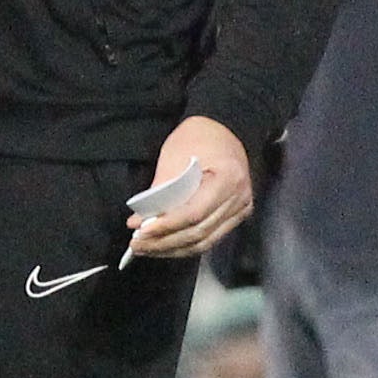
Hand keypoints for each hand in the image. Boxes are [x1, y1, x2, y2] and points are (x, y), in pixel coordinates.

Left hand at [126, 114, 251, 261]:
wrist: (224, 128)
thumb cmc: (200, 137)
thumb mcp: (174, 156)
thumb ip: (160, 191)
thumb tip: (141, 221)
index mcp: (228, 179)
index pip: (194, 213)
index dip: (166, 226)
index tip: (141, 231)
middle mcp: (239, 199)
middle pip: (199, 233)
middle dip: (164, 242)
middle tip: (137, 244)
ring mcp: (240, 210)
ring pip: (203, 242)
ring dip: (172, 249)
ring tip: (147, 249)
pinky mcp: (234, 216)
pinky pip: (209, 238)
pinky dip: (185, 244)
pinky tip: (165, 245)